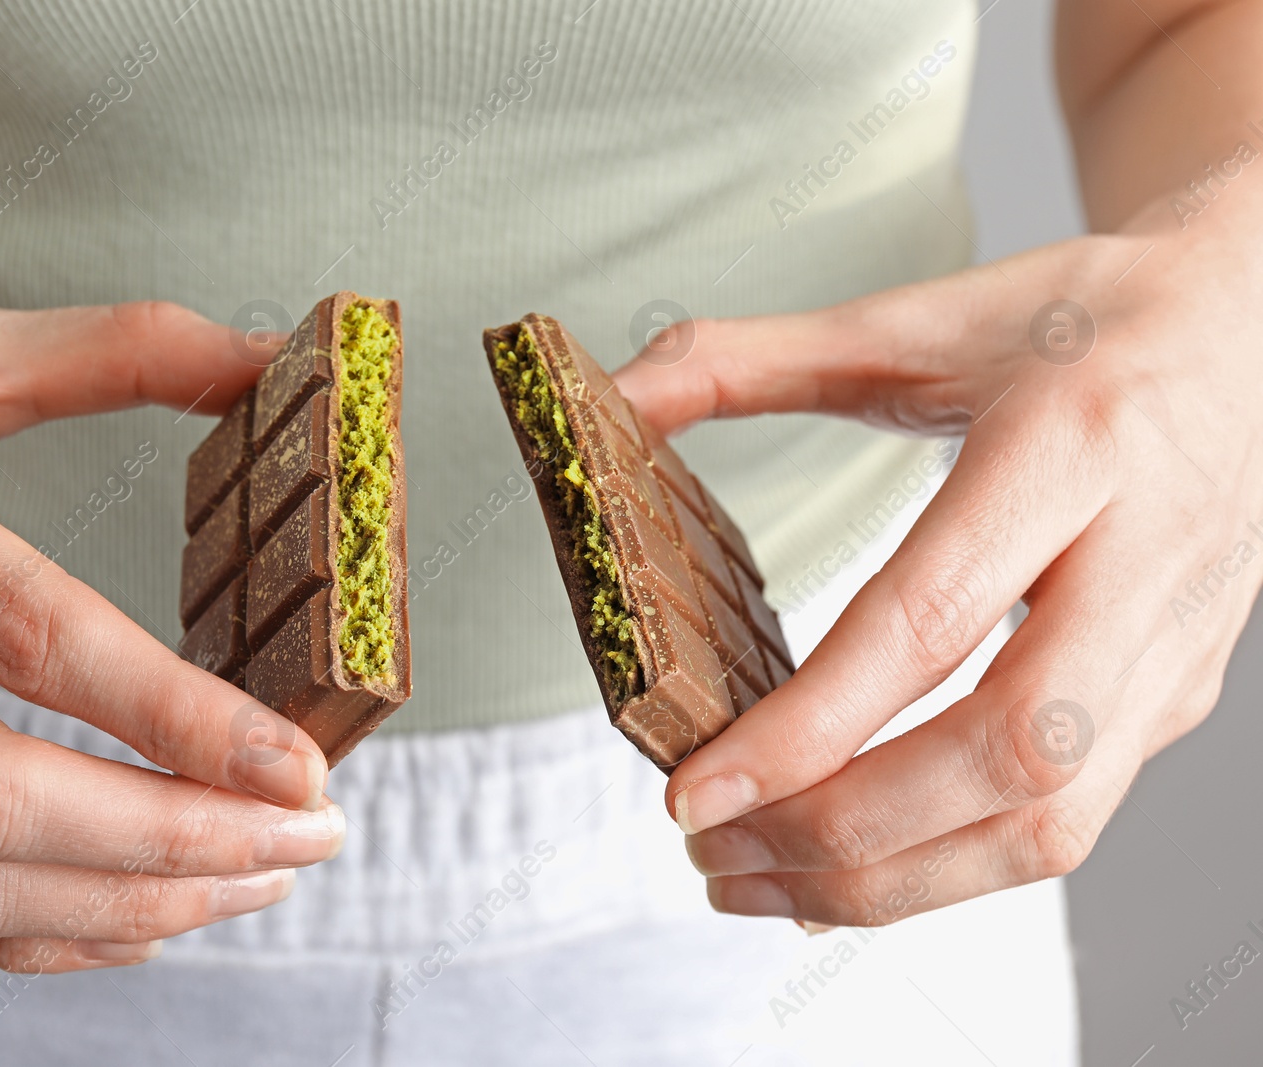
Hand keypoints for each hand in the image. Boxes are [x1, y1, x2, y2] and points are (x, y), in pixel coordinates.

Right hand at [0, 297, 342, 970]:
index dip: (173, 713)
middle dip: (169, 836)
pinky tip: (147, 907)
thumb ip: (112, 348)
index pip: (25, 637)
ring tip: (257, 873)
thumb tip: (268, 355)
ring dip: (123, 900)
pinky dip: (40, 932)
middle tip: (308, 832)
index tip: (297, 762)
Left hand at [613, 195, 1262, 924]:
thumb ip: (752, 356)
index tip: (694, 788)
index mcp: (1070, 445)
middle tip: (707, 846)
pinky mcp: (1173, 698)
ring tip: (753, 880)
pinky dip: (944, 865)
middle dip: (839, 831)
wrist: (1262, 325)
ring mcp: (1171, 646)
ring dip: (887, 881)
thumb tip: (614, 396)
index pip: (932, 620)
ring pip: (1048, 825)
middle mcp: (1140, 561)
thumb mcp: (921, 315)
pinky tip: (844, 863)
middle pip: (1002, 756)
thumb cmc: (1089, 319)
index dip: (808, 726)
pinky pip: (1063, 818)